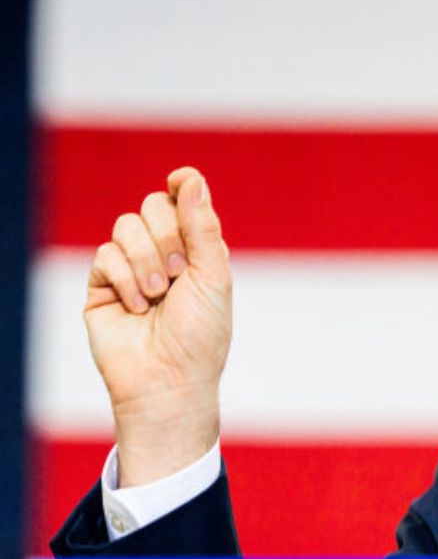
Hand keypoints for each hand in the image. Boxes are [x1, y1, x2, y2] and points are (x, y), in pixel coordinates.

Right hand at [85, 167, 231, 487]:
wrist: (168, 380)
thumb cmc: (200, 334)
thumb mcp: (213, 276)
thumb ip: (202, 227)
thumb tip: (190, 179)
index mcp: (198, 249)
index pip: (185, 200)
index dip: (183, 185)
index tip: (180, 180)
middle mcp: (165, 253)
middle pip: (154, 205)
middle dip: (168, 236)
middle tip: (177, 274)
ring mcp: (132, 267)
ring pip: (126, 225)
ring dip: (146, 260)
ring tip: (158, 295)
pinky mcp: (103, 284)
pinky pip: (105, 254)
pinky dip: (124, 278)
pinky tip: (137, 306)